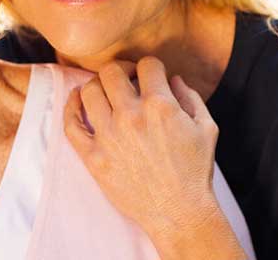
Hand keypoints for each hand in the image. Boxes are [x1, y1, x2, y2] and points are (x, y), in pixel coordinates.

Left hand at [64, 57, 243, 259]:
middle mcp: (131, 116)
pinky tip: (76, 99)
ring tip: (105, 92)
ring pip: (89, 91)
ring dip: (98, 86)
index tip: (149, 76)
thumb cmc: (195, 171)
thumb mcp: (207, 128)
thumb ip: (190, 97)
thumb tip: (173, 78)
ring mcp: (109, 136)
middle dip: (121, 69)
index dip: (150, 67)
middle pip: (111, 71)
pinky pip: (71, 124)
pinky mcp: (93, 157)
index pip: (146, 64)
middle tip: (126, 80)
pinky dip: (70, 107)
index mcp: (160, 105)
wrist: (179, 212)